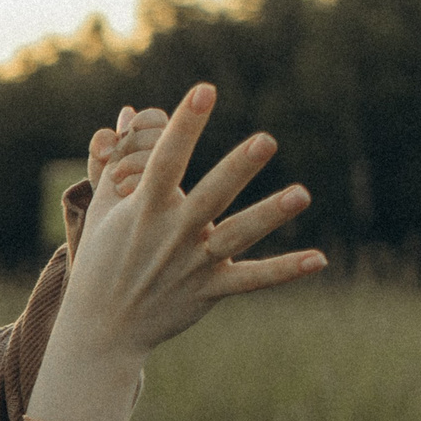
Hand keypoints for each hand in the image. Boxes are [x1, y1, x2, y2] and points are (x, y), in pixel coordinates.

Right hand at [56, 83, 323, 366]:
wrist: (101, 329)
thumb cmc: (101, 261)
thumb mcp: (103, 211)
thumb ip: (118, 160)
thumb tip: (129, 111)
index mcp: (144, 210)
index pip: (165, 161)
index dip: (185, 125)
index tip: (205, 91)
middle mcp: (171, 234)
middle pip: (210, 196)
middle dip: (237, 169)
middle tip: (266, 140)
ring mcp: (192, 264)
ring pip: (237, 236)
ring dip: (269, 215)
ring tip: (302, 194)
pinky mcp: (209, 290)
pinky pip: (251, 280)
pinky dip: (284, 271)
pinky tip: (319, 259)